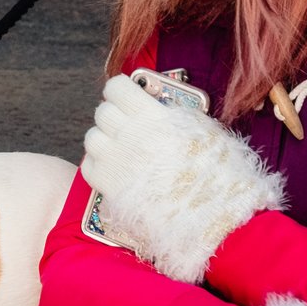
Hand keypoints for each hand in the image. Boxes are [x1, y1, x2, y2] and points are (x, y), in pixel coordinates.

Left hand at [79, 73, 281, 283]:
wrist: (213, 217)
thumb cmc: (217, 174)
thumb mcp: (204, 130)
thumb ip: (174, 114)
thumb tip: (157, 105)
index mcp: (152, 116)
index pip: (116, 88)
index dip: (121, 91)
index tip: (128, 97)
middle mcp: (129, 136)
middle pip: (102, 112)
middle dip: (113, 115)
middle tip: (128, 126)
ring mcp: (116, 162)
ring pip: (92, 138)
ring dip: (104, 140)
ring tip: (122, 150)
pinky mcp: (109, 188)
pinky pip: (89, 166)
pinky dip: (98, 164)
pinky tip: (115, 169)